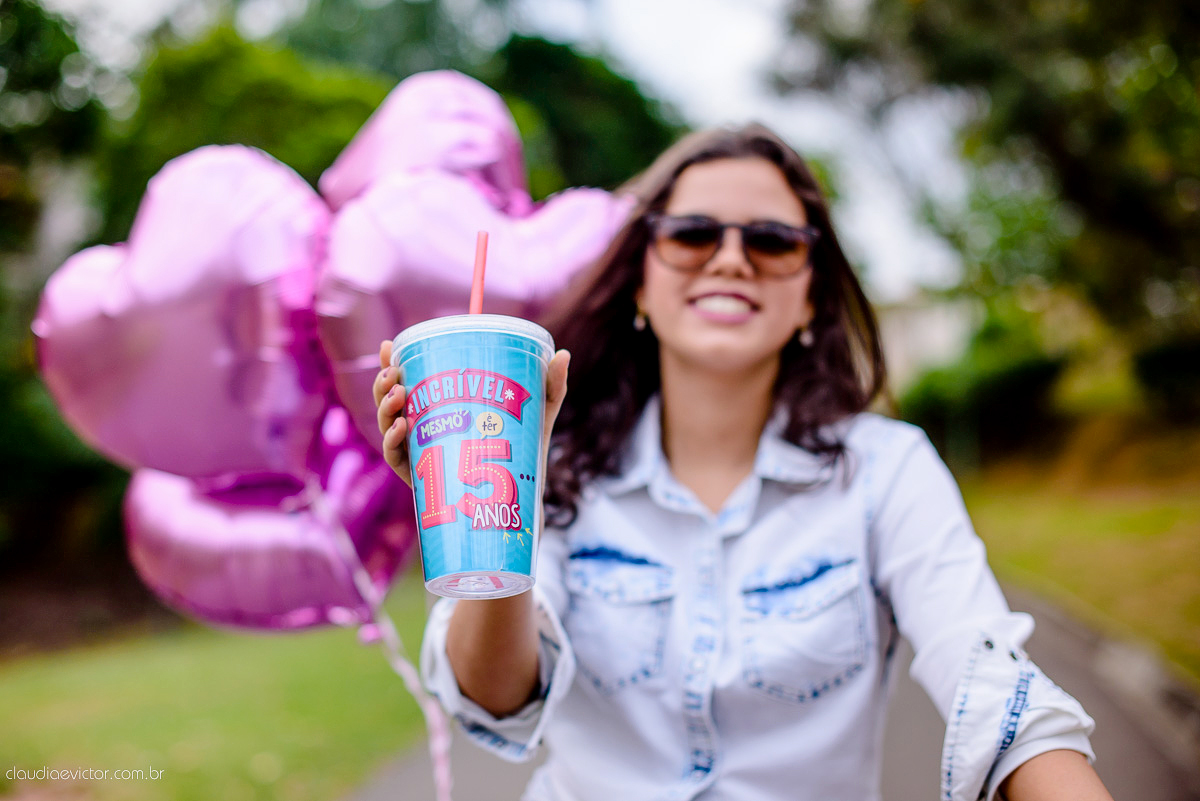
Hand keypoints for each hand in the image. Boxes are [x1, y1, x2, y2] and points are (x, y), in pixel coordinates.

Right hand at [372, 340, 570, 488]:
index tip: (387, 344)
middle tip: (394, 372)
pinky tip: (402, 427)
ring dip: (385, 409)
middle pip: (390, 404)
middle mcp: (424, 432)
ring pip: (388, 429)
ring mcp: (420, 457)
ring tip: (398, 394)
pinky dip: (393, 443)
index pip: (407, 382)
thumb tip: (563, 352)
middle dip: (383, 384)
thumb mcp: (538, 416)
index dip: (390, 363)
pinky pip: (398, 461)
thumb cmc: (526, 455)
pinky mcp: (422, 483)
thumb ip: (550, 386)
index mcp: (440, 410)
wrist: (523, 506)